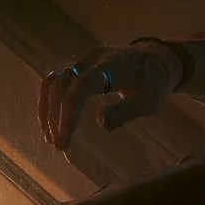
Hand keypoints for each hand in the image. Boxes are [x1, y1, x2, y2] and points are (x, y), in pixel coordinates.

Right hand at [39, 43, 183, 148]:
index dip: (68, 112)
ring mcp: (83, 61)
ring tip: (51, 138)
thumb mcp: (149, 102)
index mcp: (111, 66)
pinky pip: (56, 82)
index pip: (80, 86)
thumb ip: (126, 110)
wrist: (156, 61)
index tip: (64, 138)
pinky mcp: (78, 67)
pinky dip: (50, 103)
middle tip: (58, 145)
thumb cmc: (154, 85)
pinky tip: (53, 124)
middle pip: (61, 83)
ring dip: (48, 109)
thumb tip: (100, 122)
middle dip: (54, 115)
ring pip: (53, 81)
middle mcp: (92, 59)